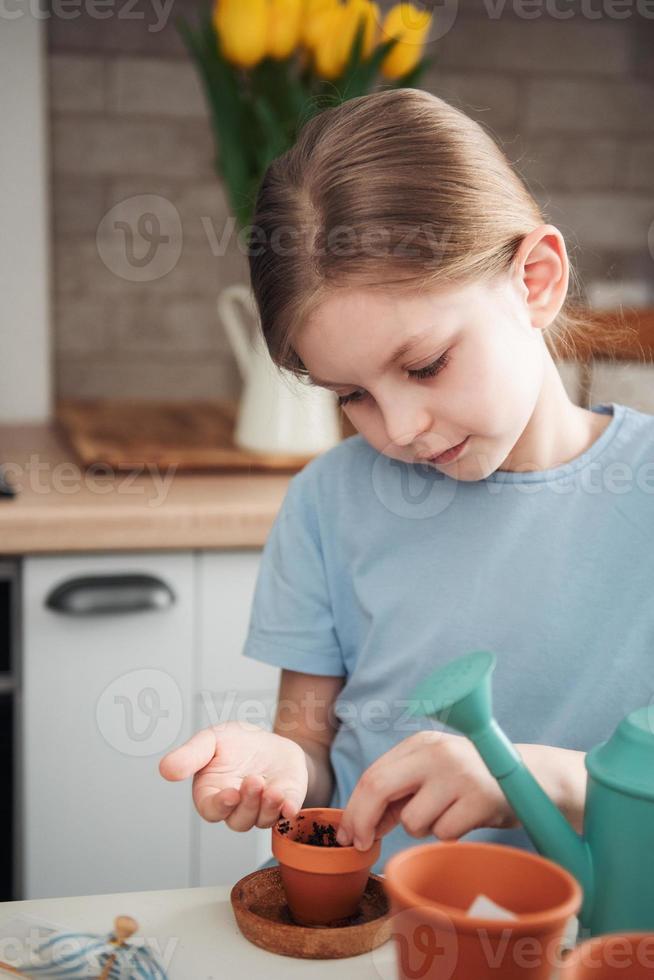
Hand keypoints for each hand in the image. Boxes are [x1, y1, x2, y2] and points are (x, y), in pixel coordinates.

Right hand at [159, 721, 308, 831]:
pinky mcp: (286, 804)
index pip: (212, 810)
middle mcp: (237, 808)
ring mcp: (262, 809)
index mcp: (213, 795)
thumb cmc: (236, 744)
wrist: (271, 741)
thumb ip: (191, 755)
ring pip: (262, 820)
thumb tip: (165, 770)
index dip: (220, 806)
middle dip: (247, 803)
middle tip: (254, 780)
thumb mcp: (212, 740)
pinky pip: (287, 816)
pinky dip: (288, 812)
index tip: (230, 794)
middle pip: (238, 820)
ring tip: (273, 790)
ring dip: (267, 807)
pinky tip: (289, 805)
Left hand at [336, 730, 520, 849]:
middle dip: (363, 821)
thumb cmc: (474, 780)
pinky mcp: (479, 798)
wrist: (533, 776)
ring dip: (423, 829)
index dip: (354, 808)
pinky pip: (444, 833)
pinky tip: (467, 818)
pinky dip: (450, 835)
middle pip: (379, 787)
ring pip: (414, 820)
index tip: (348, 834)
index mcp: (421, 743)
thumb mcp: (434, 774)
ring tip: (448, 815)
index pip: (372, 774)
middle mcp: (436, 752)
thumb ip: (400, 794)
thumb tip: (362, 827)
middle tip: (361, 845)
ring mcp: (458, 773)